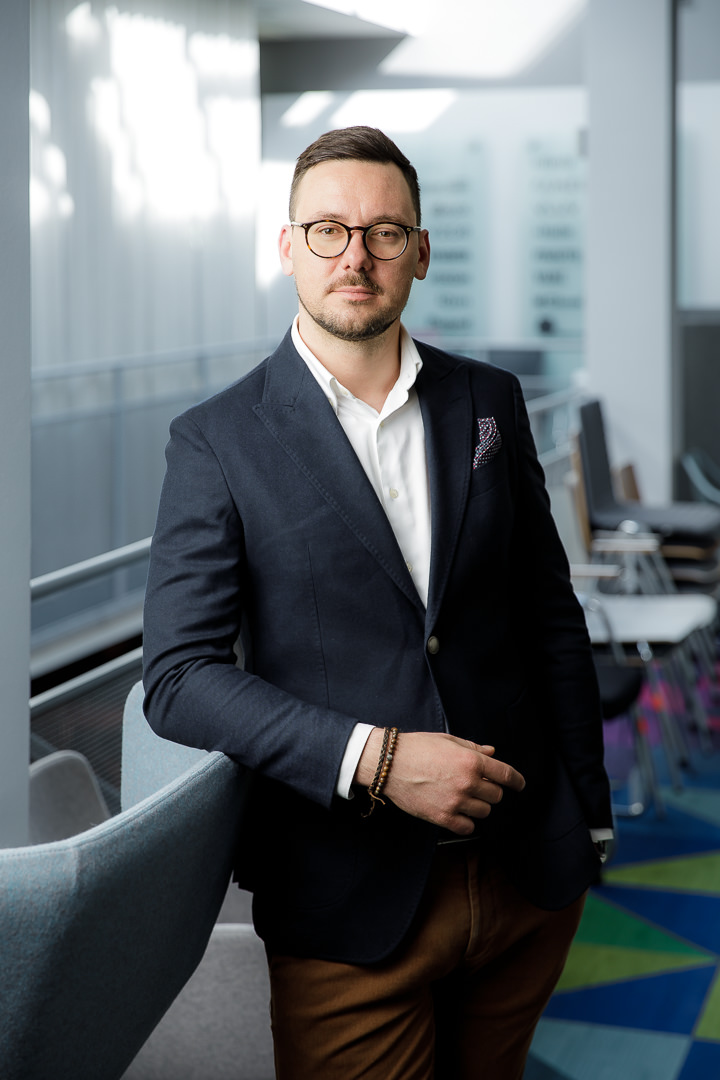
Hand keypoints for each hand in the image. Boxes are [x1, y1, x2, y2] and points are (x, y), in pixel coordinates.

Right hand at [355, 729, 524, 834]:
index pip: (506, 775)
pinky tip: (456, 811)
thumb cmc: (418, 748)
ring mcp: (455, 802)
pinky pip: (467, 827)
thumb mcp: (448, 741)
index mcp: (471, 761)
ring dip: (478, 805)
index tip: (519, 785)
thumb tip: (492, 754)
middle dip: (490, 790)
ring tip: (462, 797)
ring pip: (484, 812)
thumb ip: (473, 749)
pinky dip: (465, 821)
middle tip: (476, 786)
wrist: (389, 764)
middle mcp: (467, 782)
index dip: (517, 781)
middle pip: (496, 796)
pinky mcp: (442, 818)